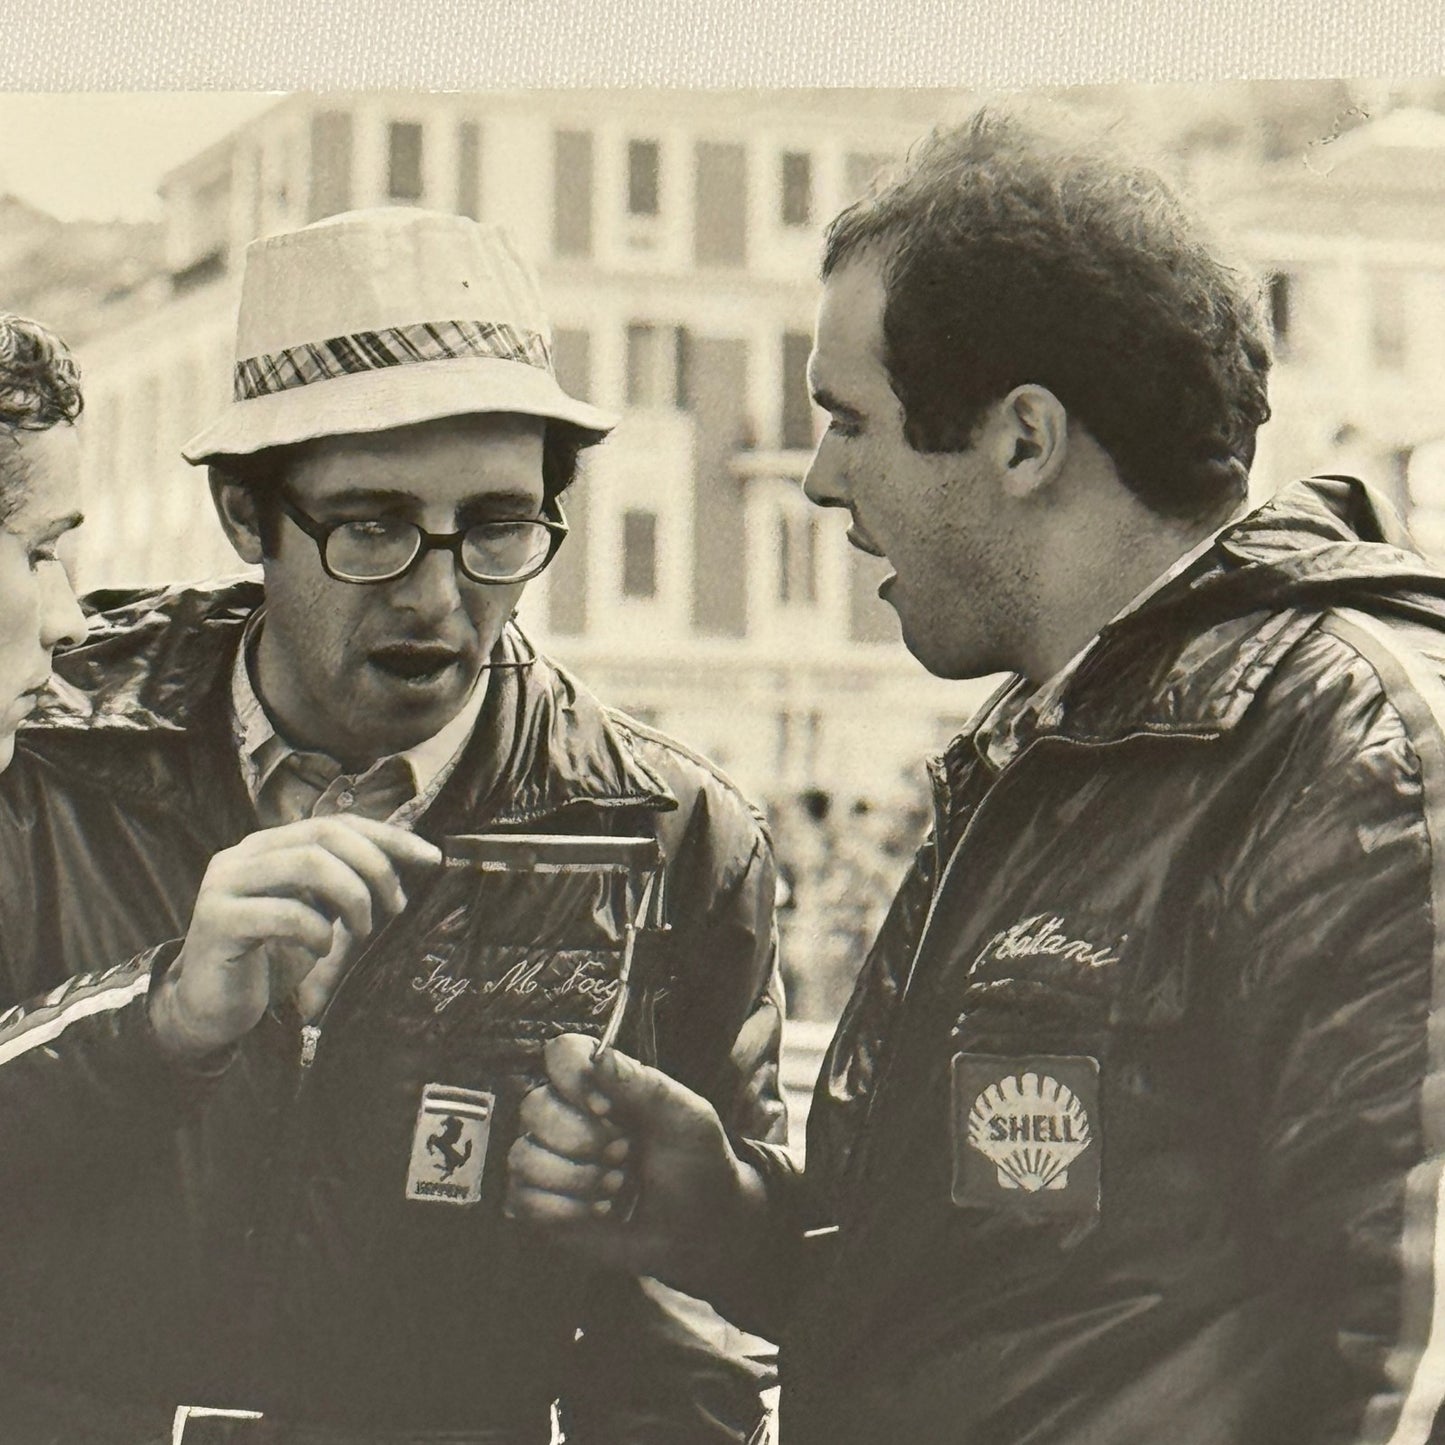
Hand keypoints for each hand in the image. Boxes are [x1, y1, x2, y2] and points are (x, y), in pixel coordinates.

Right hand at [150, 815, 440, 1057]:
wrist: (210, 1009)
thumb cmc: (269, 958)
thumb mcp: (316, 912)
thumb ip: (344, 883)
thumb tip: (409, 860)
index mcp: (268, 846)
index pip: (337, 823)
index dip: (388, 837)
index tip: (431, 859)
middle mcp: (243, 854)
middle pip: (325, 834)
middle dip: (375, 866)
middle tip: (395, 905)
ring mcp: (225, 884)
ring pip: (309, 863)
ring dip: (352, 896)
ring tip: (362, 930)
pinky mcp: (217, 921)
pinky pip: (286, 913)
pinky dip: (317, 931)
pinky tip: (320, 950)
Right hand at [505, 1034, 769, 1297]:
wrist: (702, 1228)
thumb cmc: (697, 1163)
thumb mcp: (685, 1117)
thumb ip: (643, 1084)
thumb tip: (600, 1056)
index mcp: (603, 1084)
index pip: (560, 1055)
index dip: (574, 1078)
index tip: (606, 1107)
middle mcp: (570, 1116)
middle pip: (533, 1107)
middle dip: (581, 1139)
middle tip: (623, 1154)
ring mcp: (553, 1160)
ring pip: (523, 1156)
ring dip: (576, 1179)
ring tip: (617, 1186)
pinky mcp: (543, 1204)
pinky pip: (521, 1199)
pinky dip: (564, 1210)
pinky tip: (599, 1212)